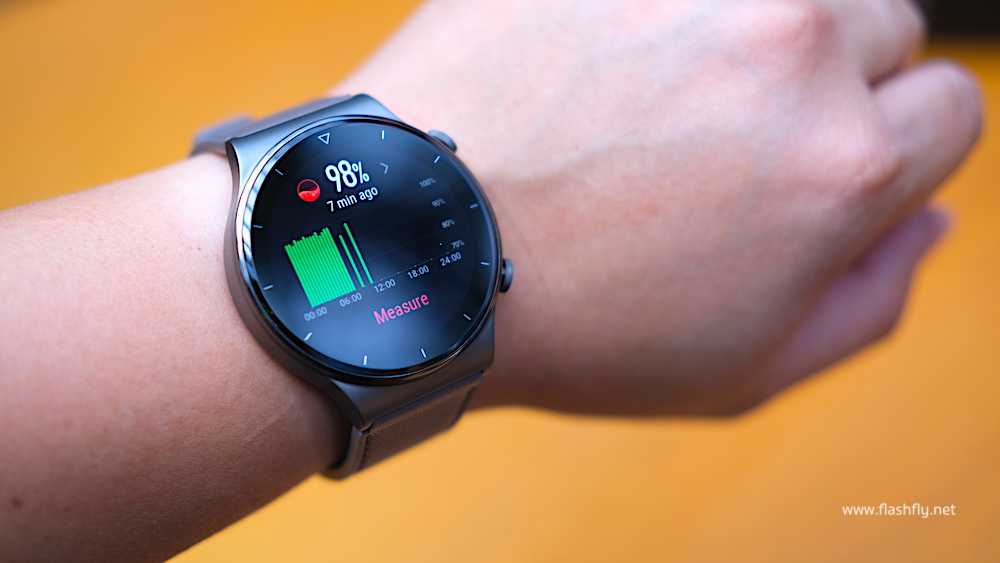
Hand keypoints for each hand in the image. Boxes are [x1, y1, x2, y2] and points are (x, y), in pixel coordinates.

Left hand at [338, 0, 980, 414]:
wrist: (418, 250)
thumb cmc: (572, 325)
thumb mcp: (742, 369)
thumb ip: (869, 299)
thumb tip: (926, 220)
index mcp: (841, 160)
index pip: (948, 110)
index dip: (891, 149)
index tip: (820, 171)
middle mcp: (788, 46)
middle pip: (882, 30)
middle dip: (834, 85)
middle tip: (733, 142)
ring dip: (758, 34)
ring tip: (665, 101)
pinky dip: (663, 14)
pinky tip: (608, 67)